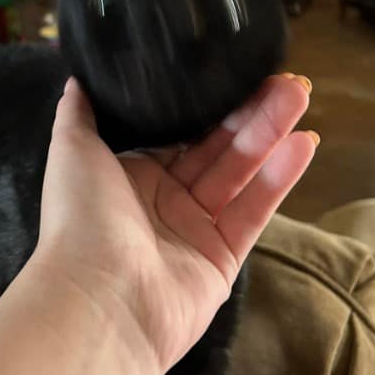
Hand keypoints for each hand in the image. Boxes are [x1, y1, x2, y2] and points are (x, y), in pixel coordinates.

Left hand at [34, 75, 316, 374]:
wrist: (99, 298)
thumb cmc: (81, 217)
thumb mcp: (71, 151)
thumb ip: (78, 113)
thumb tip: (78, 78)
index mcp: (132, 174)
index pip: (179, 134)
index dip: (209, 107)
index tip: (236, 76)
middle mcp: (165, 199)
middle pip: (216, 148)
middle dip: (249, 113)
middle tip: (282, 80)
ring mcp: (196, 230)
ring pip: (240, 173)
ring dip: (270, 134)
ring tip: (298, 93)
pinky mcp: (223, 258)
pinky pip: (254, 210)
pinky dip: (280, 178)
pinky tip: (303, 142)